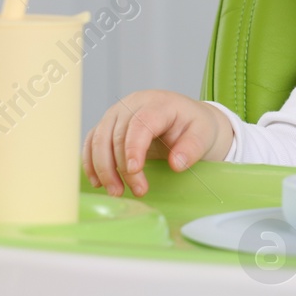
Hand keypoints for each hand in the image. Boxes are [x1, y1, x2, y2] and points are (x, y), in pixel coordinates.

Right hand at [82, 90, 230, 197]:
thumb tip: (176, 164)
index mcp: (158, 103)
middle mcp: (133, 104)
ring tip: (116, 192)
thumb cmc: (194, 126)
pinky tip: (98, 181)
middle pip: (117, 134)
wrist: (186, 119)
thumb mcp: (204, 135)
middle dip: (122, 166)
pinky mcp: (108, 125)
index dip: (134, 146)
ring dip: (103, 168)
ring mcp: (117, 113)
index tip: (134, 170)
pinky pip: (92, 141)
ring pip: (99, 139)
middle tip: (138, 191)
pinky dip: (91, 162)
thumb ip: (192, 148)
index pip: (140, 122)